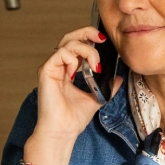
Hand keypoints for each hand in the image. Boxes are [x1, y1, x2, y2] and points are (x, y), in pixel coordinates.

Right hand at [32, 26, 122, 145]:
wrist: (63, 131)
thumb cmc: (73, 118)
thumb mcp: (97, 98)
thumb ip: (107, 87)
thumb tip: (118, 77)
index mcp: (69, 70)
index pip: (77, 45)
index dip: (89, 38)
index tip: (104, 41)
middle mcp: (59, 66)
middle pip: (70, 38)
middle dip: (86, 33)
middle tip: (101, 38)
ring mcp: (52, 68)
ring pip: (67, 44)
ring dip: (86, 50)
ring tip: (95, 65)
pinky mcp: (46, 72)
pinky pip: (60, 54)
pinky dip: (72, 59)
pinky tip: (77, 73)